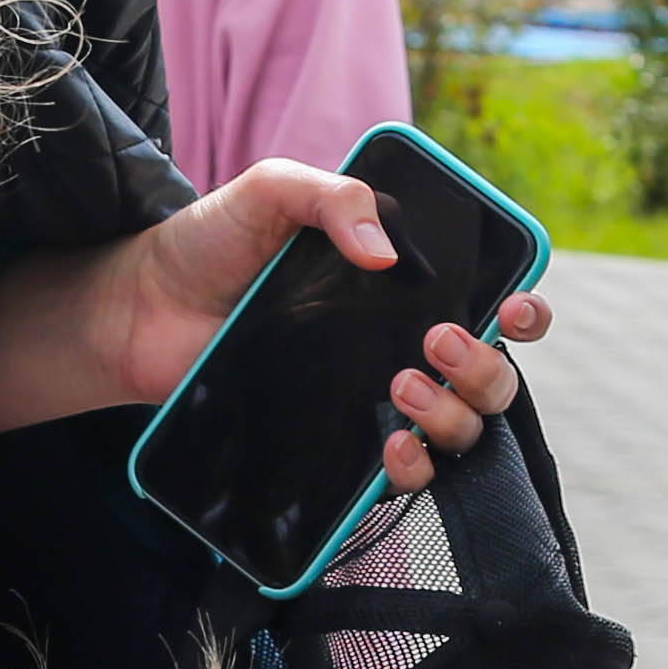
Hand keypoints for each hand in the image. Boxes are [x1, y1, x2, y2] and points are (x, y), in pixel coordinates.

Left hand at [88, 158, 549, 497]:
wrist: (141, 309)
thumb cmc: (211, 243)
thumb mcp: (273, 191)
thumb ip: (333, 197)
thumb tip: (388, 253)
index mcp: (406, 284)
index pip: (495, 301)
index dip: (526, 309)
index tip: (516, 305)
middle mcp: (401, 345)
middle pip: (492, 376)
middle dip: (488, 366)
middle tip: (438, 341)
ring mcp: (371, 399)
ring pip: (461, 431)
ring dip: (453, 416)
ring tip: (401, 386)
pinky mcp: (335, 446)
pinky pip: (402, 477)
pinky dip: (412, 470)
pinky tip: (389, 448)